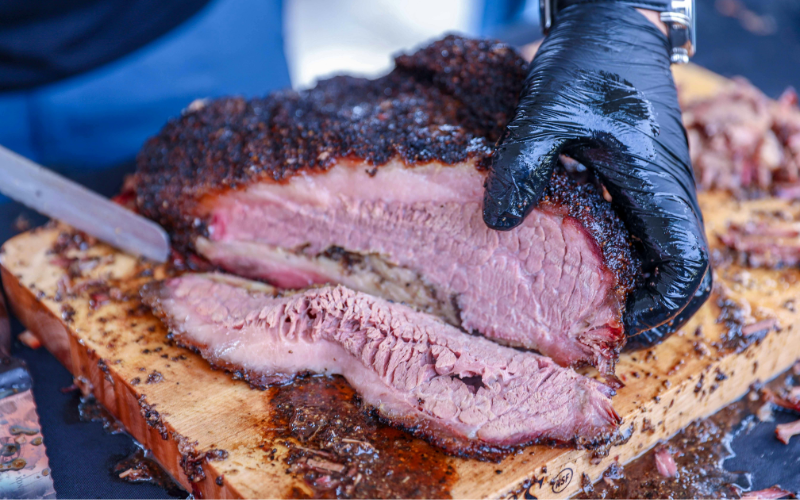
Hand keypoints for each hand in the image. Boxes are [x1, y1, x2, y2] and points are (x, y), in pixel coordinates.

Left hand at [483, 3, 710, 348]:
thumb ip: (523, 166)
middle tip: (603, 336)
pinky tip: (583, 271)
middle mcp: (665, 194)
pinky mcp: (639, 181)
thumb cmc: (587, 65)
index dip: (659, 308)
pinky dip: (626, 265)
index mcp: (655, 185)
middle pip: (684, 275)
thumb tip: (498, 225)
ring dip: (640, 293)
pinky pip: (645, 236)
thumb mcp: (546, 112)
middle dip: (653, 314)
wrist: (611, 27)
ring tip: (590, 315)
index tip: (615, 326)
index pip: (685, 265)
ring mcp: (655, 190)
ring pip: (665, 259)